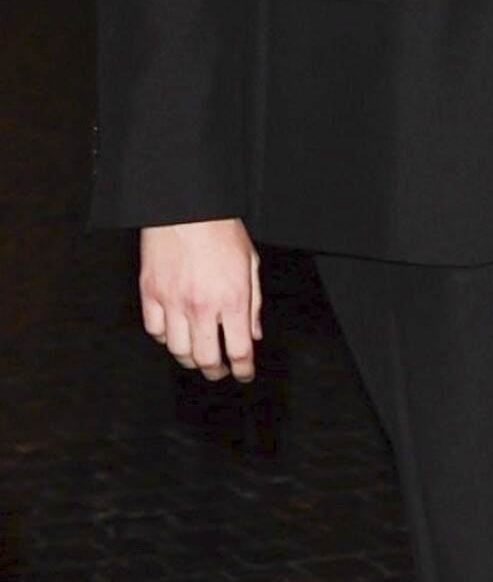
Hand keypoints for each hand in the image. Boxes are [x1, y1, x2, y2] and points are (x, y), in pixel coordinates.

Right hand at [139, 218, 261, 381]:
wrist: (186, 206)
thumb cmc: (221, 230)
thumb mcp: (250, 263)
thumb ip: (253, 303)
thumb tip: (253, 334)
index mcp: (231, 298)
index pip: (239, 350)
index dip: (243, 370)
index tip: (244, 374)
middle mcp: (201, 305)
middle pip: (206, 359)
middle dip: (216, 372)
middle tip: (221, 371)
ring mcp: (173, 301)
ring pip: (178, 351)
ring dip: (191, 359)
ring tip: (199, 355)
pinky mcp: (150, 293)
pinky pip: (155, 331)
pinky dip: (165, 338)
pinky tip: (176, 333)